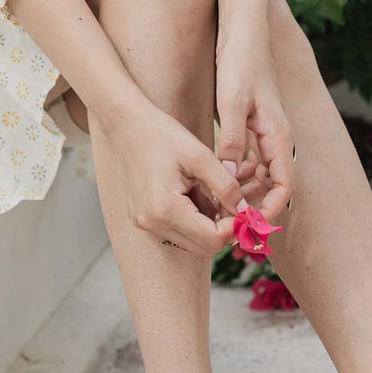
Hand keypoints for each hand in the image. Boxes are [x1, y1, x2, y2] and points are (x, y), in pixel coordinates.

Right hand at [99, 99, 247, 257]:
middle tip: (232, 199)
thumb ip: (226, 185)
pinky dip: (193, 218)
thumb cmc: (161, 134)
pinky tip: (193, 191)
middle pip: (203, 248)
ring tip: (209, 191)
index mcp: (165, 209)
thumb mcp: (200, 156)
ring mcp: (145, 223)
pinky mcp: (143, 218)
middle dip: (223, 227)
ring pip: (192, 241)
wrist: (126, 124)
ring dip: (209, 223)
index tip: (244, 206)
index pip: (212, 240)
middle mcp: (152, 223)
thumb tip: (245, 210)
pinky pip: (178, 230)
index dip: (234, 227)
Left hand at [214, 35, 293, 225]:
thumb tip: (227, 178)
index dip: (272, 210)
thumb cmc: (240, 64)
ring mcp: (266, 133)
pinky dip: (238, 175)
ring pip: (261, 176)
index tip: (252, 225)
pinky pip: (251, 161)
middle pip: (274, 186)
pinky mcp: (254, 127)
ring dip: (245, 193)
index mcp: (279, 135)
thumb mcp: (232, 103)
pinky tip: (217, 180)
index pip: (285, 185)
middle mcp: (277, 138)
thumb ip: (232, 140)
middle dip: (257, 208)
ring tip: (221, 207)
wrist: (243, 34)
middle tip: (232, 225)